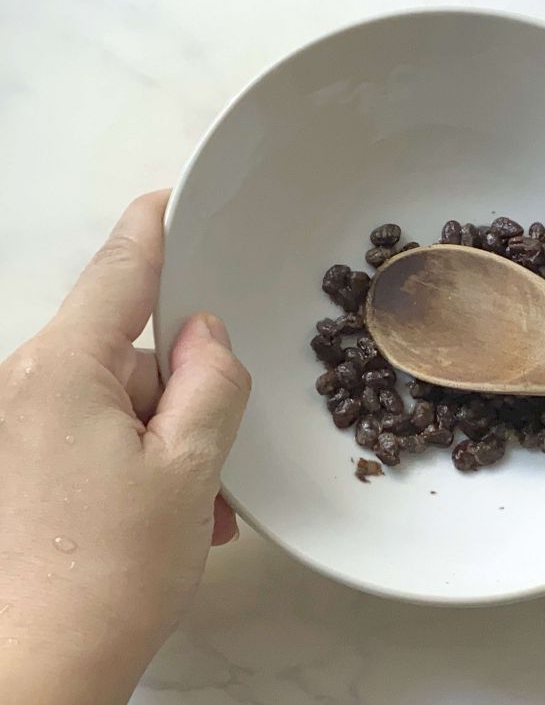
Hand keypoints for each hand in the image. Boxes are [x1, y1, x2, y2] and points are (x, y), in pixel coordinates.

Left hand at [0, 191, 250, 703]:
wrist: (38, 667)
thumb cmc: (112, 573)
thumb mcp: (189, 467)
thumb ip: (209, 382)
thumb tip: (207, 333)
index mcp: (64, 373)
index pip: (118, 274)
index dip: (151, 229)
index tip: (171, 197)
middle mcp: (26, 386)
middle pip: (130, 350)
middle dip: (183, 390)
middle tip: (215, 460)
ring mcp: (19, 424)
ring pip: (119, 399)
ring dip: (167, 439)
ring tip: (195, 507)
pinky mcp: (20, 459)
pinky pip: (94, 432)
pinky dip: (137, 460)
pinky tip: (164, 513)